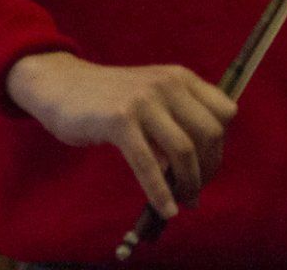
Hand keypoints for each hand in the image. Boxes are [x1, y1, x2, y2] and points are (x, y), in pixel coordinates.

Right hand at [6, 50, 235, 218]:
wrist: (61, 84)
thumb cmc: (108, 98)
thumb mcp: (152, 96)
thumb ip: (177, 117)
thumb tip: (200, 163)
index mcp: (182, 78)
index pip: (225, 112)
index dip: (221, 144)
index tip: (208, 166)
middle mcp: (169, 84)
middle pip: (210, 132)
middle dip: (209, 168)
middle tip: (197, 190)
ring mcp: (144, 101)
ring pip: (183, 149)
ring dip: (189, 183)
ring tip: (185, 201)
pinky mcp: (119, 120)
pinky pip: (148, 163)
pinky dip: (160, 191)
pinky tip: (166, 209)